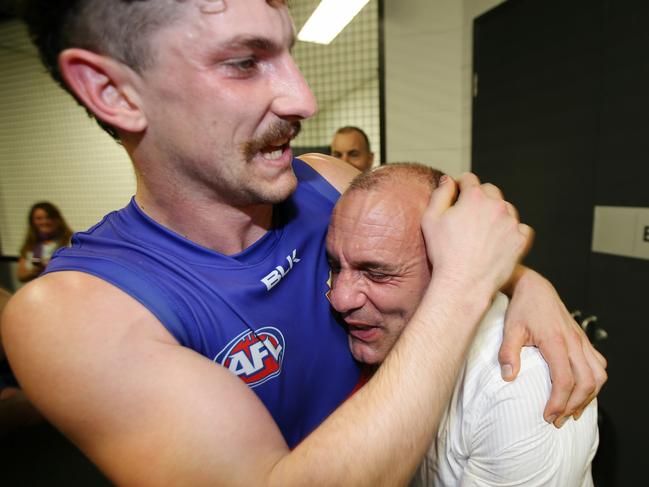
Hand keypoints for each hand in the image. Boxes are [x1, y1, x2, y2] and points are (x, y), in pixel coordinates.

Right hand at [422, 173, 531, 295]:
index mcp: (474, 197)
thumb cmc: (444, 253)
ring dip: (496, 213)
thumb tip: (448, 180)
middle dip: (479, 198)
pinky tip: (499, 240)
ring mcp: (511, 222)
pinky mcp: (521, 240)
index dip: (460, 186)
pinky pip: (521, 227)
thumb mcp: (430, 220)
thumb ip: (440, 194)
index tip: (457, 196)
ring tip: (483, 231)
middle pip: (490, 190)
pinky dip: (512, 231)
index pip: (469, 179)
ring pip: (506, 208)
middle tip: (469, 216)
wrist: (463, 283)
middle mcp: (496, 205)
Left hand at [498, 268, 607, 426]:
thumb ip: (508, 353)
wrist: (533, 287)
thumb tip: (508, 378)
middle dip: (574, 406)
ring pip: (598, 375)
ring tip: (572, 411)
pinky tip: (582, 391)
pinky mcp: (583, 339)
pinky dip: (594, 382)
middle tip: (558, 420)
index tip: (548, 416)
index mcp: (555, 341)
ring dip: (588, 396)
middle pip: (586, 382)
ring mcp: (581, 340)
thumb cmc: (521, 308)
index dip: (559, 402)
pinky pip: (598, 364)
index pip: (564, 379)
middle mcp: (573, 342)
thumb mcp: (509, 329)